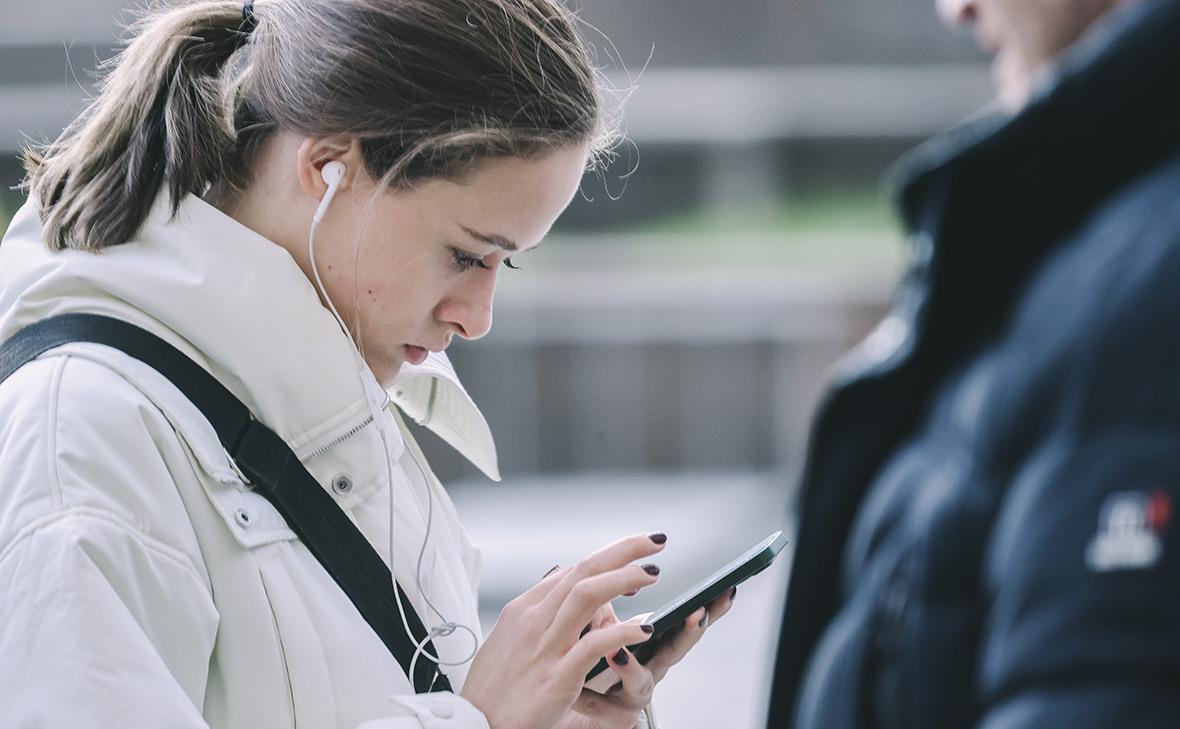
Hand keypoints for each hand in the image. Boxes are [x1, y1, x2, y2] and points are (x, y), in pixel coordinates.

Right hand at [460, 533, 665, 728]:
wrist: (473, 726)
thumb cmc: (492, 687)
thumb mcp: (508, 637)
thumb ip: (536, 607)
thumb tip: (559, 575)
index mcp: (524, 610)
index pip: (572, 571)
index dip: (607, 559)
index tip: (634, 556)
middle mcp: (534, 621)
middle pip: (583, 571)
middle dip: (623, 551)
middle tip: (654, 541)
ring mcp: (546, 647)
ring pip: (587, 595)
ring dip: (623, 578)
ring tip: (653, 574)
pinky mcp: (557, 677)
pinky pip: (593, 645)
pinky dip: (621, 632)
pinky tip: (643, 628)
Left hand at [559, 587, 738, 728]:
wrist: (576, 708)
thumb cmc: (595, 664)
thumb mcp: (603, 628)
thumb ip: (607, 607)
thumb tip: (608, 581)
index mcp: (653, 645)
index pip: (683, 623)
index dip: (706, 608)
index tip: (726, 589)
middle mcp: (651, 670)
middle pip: (676, 651)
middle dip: (689, 633)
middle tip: (698, 613)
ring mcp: (633, 696)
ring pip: (641, 685)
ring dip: (633, 668)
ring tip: (619, 651)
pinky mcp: (612, 717)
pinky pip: (604, 709)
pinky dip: (594, 698)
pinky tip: (590, 681)